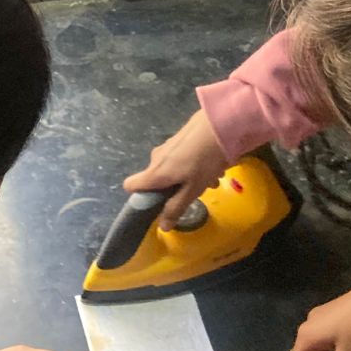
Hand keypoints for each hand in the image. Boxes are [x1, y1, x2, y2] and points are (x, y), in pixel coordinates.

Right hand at [122, 110, 227, 229]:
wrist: (220, 124)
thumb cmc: (204, 161)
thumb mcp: (192, 190)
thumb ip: (176, 208)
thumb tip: (162, 226)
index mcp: (155, 173)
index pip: (130, 185)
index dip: (140, 196)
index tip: (158, 202)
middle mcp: (156, 158)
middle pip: (157, 179)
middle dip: (176, 188)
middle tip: (198, 191)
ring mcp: (168, 146)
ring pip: (173, 168)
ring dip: (190, 177)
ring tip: (214, 178)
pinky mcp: (180, 138)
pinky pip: (182, 157)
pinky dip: (194, 164)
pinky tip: (215, 164)